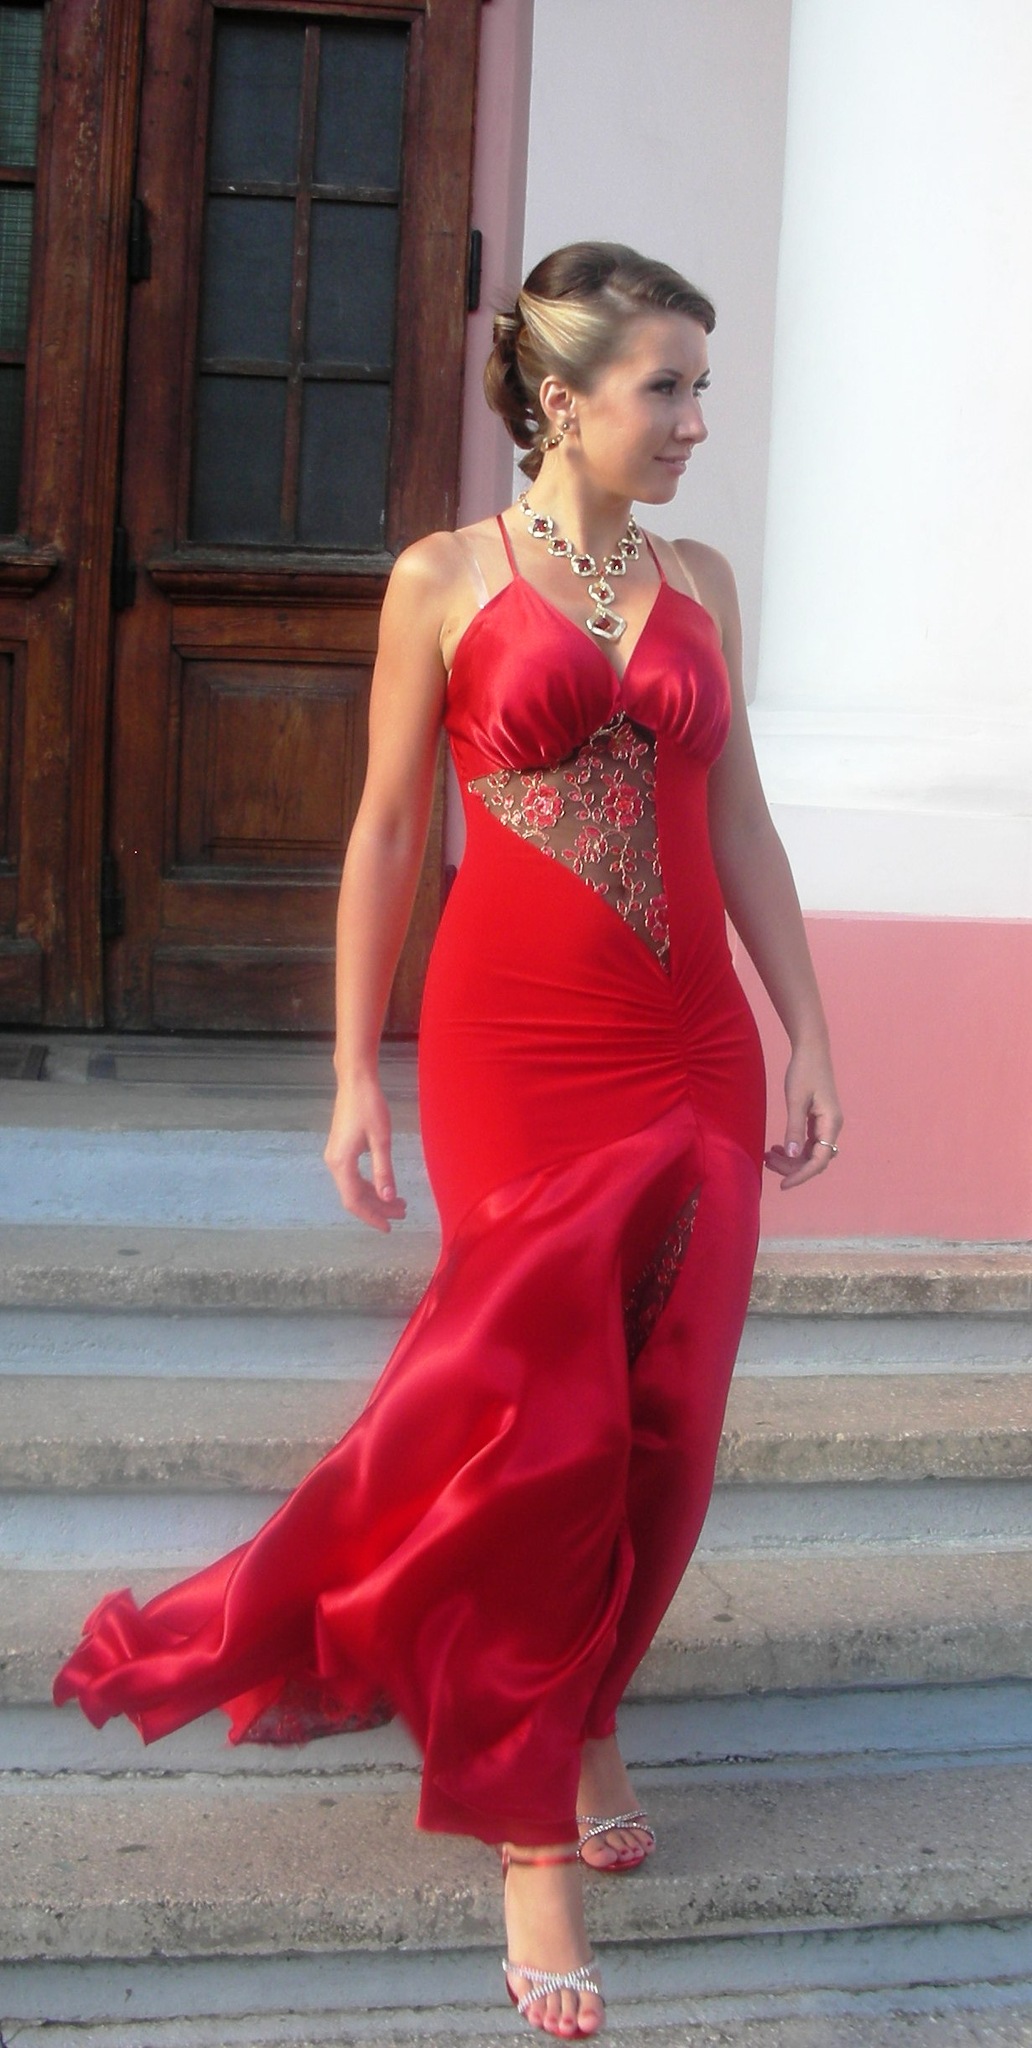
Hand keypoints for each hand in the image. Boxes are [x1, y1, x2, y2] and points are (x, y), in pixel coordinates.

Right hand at [324, 1075, 407, 1232]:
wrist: (355, 1082)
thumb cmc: (370, 1107)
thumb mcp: (381, 1140)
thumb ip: (384, 1171)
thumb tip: (388, 1198)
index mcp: (342, 1163)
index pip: (354, 1201)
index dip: (371, 1217)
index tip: (389, 1227)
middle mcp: (334, 1163)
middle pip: (353, 1196)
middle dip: (378, 1208)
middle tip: (403, 1213)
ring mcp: (335, 1156)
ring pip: (353, 1187)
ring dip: (375, 1197)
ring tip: (399, 1202)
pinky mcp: (340, 1150)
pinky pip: (352, 1176)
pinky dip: (369, 1185)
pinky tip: (385, 1186)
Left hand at [763, 1043, 842, 1190]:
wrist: (811, 1049)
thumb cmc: (804, 1071)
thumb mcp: (796, 1100)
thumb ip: (794, 1128)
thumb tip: (793, 1155)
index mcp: (831, 1123)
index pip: (819, 1160)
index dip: (802, 1175)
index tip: (783, 1184)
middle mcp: (832, 1127)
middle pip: (815, 1159)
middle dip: (792, 1167)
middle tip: (767, 1162)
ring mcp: (826, 1124)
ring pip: (810, 1153)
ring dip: (791, 1159)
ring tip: (768, 1155)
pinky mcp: (818, 1119)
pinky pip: (808, 1143)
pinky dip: (794, 1148)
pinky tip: (778, 1148)